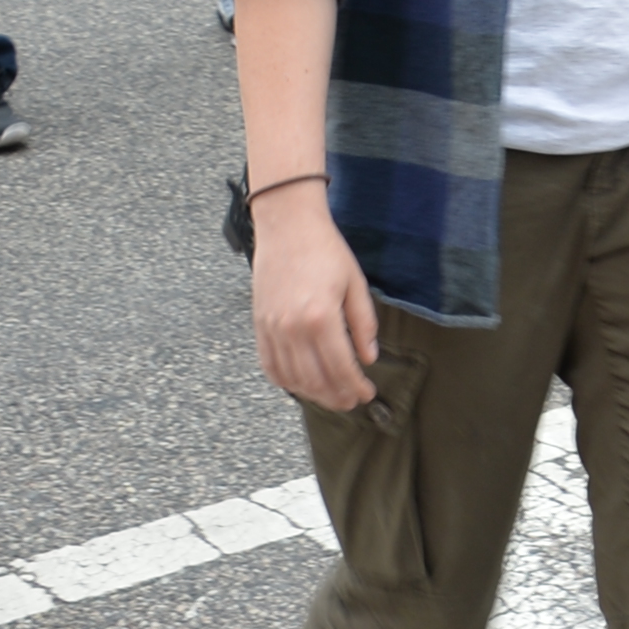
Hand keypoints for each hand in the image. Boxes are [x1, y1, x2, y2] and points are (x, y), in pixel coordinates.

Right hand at [251, 187, 381, 411]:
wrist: (288, 227)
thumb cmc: (326, 251)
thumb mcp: (355, 284)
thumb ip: (363, 324)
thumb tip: (368, 358)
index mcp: (321, 318)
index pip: (341, 367)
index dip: (355, 386)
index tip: (366, 393)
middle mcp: (293, 329)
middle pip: (315, 379)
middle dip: (335, 396)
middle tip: (351, 402)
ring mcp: (272, 329)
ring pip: (291, 378)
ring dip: (312, 394)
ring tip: (330, 396)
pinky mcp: (259, 325)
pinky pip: (269, 365)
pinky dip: (285, 381)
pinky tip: (300, 385)